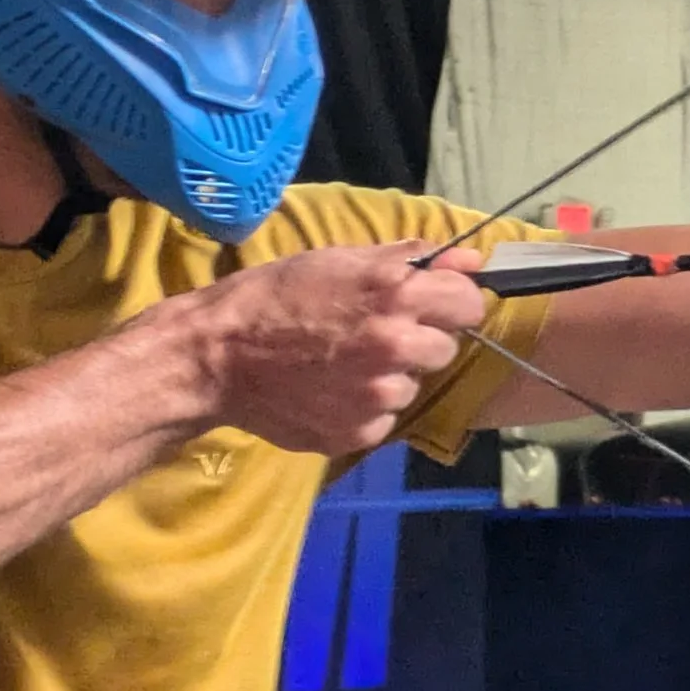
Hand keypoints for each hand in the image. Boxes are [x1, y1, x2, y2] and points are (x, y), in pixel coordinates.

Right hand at [183, 244, 490, 452]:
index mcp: (396, 295)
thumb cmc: (276, 297)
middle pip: (445, 348)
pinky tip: (328, 390)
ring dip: (388, 376)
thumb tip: (472, 260)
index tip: (428, 304)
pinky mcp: (362, 431)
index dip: (450, 302)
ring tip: (340, 362)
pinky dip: (364, 407)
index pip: (469, 303)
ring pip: (412, 385)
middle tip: (372, 333)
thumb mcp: (338, 260)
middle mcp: (397, 346)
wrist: (217, 356)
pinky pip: (384, 417)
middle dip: (418, 340)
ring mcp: (380, 395)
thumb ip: (411, 259)